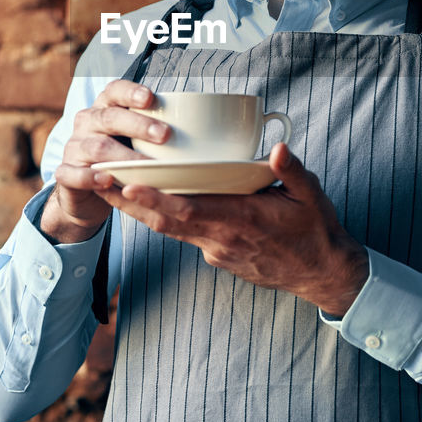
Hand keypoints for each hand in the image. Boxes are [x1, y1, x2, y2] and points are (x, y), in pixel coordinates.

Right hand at [43, 80, 169, 242]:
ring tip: (145, 164)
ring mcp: (74, 147)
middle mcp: (87, 123)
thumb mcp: (136, 140)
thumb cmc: (121, 158)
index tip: (152, 98)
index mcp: (105, 108)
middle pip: (110, 118)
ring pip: (96, 147)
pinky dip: (89, 177)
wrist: (84, 191)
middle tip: (165, 135)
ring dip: (123, 155)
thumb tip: (208, 124)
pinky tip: (107, 179)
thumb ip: (158, 129)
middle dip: (138, 125)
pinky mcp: (65, 173)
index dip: (131, 92)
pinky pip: (72, 173)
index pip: (114, 91)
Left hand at [98, 142, 369, 316]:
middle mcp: (222, 239)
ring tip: (111, 187)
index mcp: (241, 221)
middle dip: (130, 202)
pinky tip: (150, 203)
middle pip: (166, 222)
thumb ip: (292, 170)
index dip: (155, 199)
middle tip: (99, 179)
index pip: (189, 210)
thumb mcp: (311, 196)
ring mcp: (217, 251)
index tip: (127, 184)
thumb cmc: (316, 231)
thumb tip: (276, 147)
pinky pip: (185, 235)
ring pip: (170, 230)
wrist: (322, 274)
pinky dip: (164, 219)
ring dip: (139, 211)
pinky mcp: (218, 257)